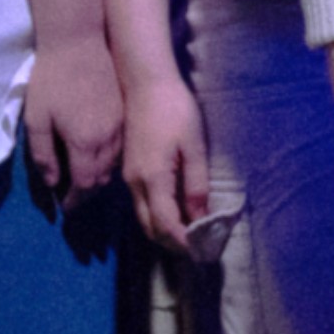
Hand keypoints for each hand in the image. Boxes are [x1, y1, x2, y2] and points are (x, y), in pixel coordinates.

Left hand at [22, 24, 132, 201]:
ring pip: (114, 164)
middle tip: (73, 196)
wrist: (78, 41)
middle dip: (87, 191)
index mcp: (85, 143)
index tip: (65, 207)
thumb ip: (44, 154)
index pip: (84, 184)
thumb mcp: (36, 119)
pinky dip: (110, 159)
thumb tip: (54, 182)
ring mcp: (120, 126)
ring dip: (100, 176)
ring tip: (84, 178)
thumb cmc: (51, 79)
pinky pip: (121, 147)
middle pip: (102, 178)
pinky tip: (98, 156)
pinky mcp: (125, 113)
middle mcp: (108, 139)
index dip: (75, 199)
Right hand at [119, 57, 217, 250]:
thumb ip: (196, 184)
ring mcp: (129, 177)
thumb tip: (200, 218)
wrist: (145, 82)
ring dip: (164, 231)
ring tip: (191, 233)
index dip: (184, 242)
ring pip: (143, 218)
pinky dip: (157, 216)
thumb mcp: (193, 146)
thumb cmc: (174, 109)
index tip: (204, 251)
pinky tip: (177, 211)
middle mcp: (135, 183)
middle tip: (200, 248)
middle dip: (173, 243)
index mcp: (153, 178)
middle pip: (150, 228)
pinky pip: (141, 204)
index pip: (166, 224)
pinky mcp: (129, 169)